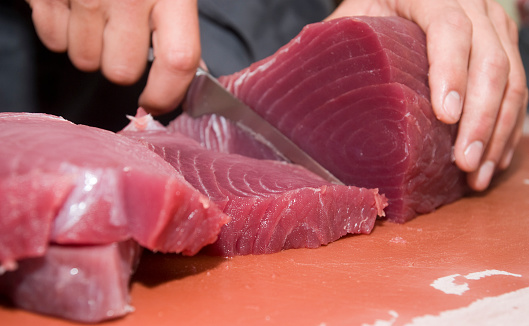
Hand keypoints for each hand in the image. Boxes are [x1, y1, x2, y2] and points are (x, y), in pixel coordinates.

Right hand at [26, 0, 200, 113]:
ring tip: (96, 13)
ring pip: (83, 60)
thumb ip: (180, 26)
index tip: (158, 102)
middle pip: (120, 71)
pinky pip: (52, 39)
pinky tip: (73, 6)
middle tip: (123, 37)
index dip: (168, 93)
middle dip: (121, 64)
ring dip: (90, 48)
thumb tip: (190, 73)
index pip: (178, 61)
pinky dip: (61, 31)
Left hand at [328, 0, 528, 190]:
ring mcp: (493, 26)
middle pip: (490, 60)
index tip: (445, 116)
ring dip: (498, 131)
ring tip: (477, 174)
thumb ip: (335, 41)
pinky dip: (509, 128)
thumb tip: (291, 81)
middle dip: (480, 118)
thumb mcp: (352, 18)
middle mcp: (471, 5)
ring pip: (513, 78)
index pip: (450, 29)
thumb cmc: (373, 6)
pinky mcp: (503, 47)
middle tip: (463, 162)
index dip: (452, 72)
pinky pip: (520, 88)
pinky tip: (495, 160)